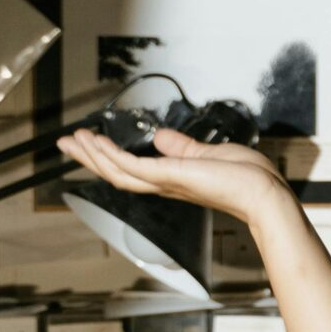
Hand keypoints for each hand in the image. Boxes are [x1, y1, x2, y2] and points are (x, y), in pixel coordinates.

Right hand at [54, 123, 291, 231]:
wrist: (265, 195)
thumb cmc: (248, 179)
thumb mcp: (208, 155)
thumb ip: (182, 147)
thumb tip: (161, 137)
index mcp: (172, 179)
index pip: (133, 169)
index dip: (109, 158)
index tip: (91, 143)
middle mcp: (164, 185)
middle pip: (116, 173)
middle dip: (90, 158)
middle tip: (65, 143)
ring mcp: (165, 183)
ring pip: (117, 172)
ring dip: (93, 155)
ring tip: (73, 139)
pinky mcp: (170, 177)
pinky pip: (131, 166)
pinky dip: (110, 154)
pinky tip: (95, 141)